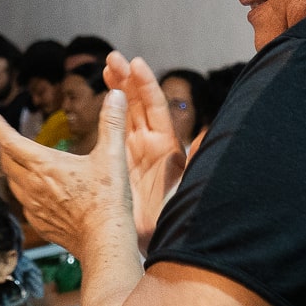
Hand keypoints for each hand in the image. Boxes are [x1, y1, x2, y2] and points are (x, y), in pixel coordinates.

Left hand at [0, 89, 133, 256]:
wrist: (105, 241)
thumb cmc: (107, 200)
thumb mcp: (112, 155)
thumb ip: (112, 123)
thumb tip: (116, 94)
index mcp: (45, 165)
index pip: (10, 141)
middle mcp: (33, 186)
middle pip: (7, 161)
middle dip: (5, 146)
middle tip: (6, 137)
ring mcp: (33, 207)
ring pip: (13, 183)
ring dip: (13, 169)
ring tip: (19, 161)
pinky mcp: (39, 224)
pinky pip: (23, 204)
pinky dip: (24, 192)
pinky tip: (36, 192)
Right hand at [103, 53, 185, 241]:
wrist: (148, 246)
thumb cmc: (168, 221)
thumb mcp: (183, 189)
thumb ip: (192, 160)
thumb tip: (203, 134)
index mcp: (166, 147)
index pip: (156, 106)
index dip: (145, 84)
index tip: (134, 63)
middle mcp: (150, 145)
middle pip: (138, 103)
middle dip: (127, 79)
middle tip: (112, 59)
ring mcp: (133, 151)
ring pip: (125, 112)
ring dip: (118, 88)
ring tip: (107, 67)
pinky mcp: (117, 162)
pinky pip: (112, 130)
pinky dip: (107, 111)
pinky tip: (101, 97)